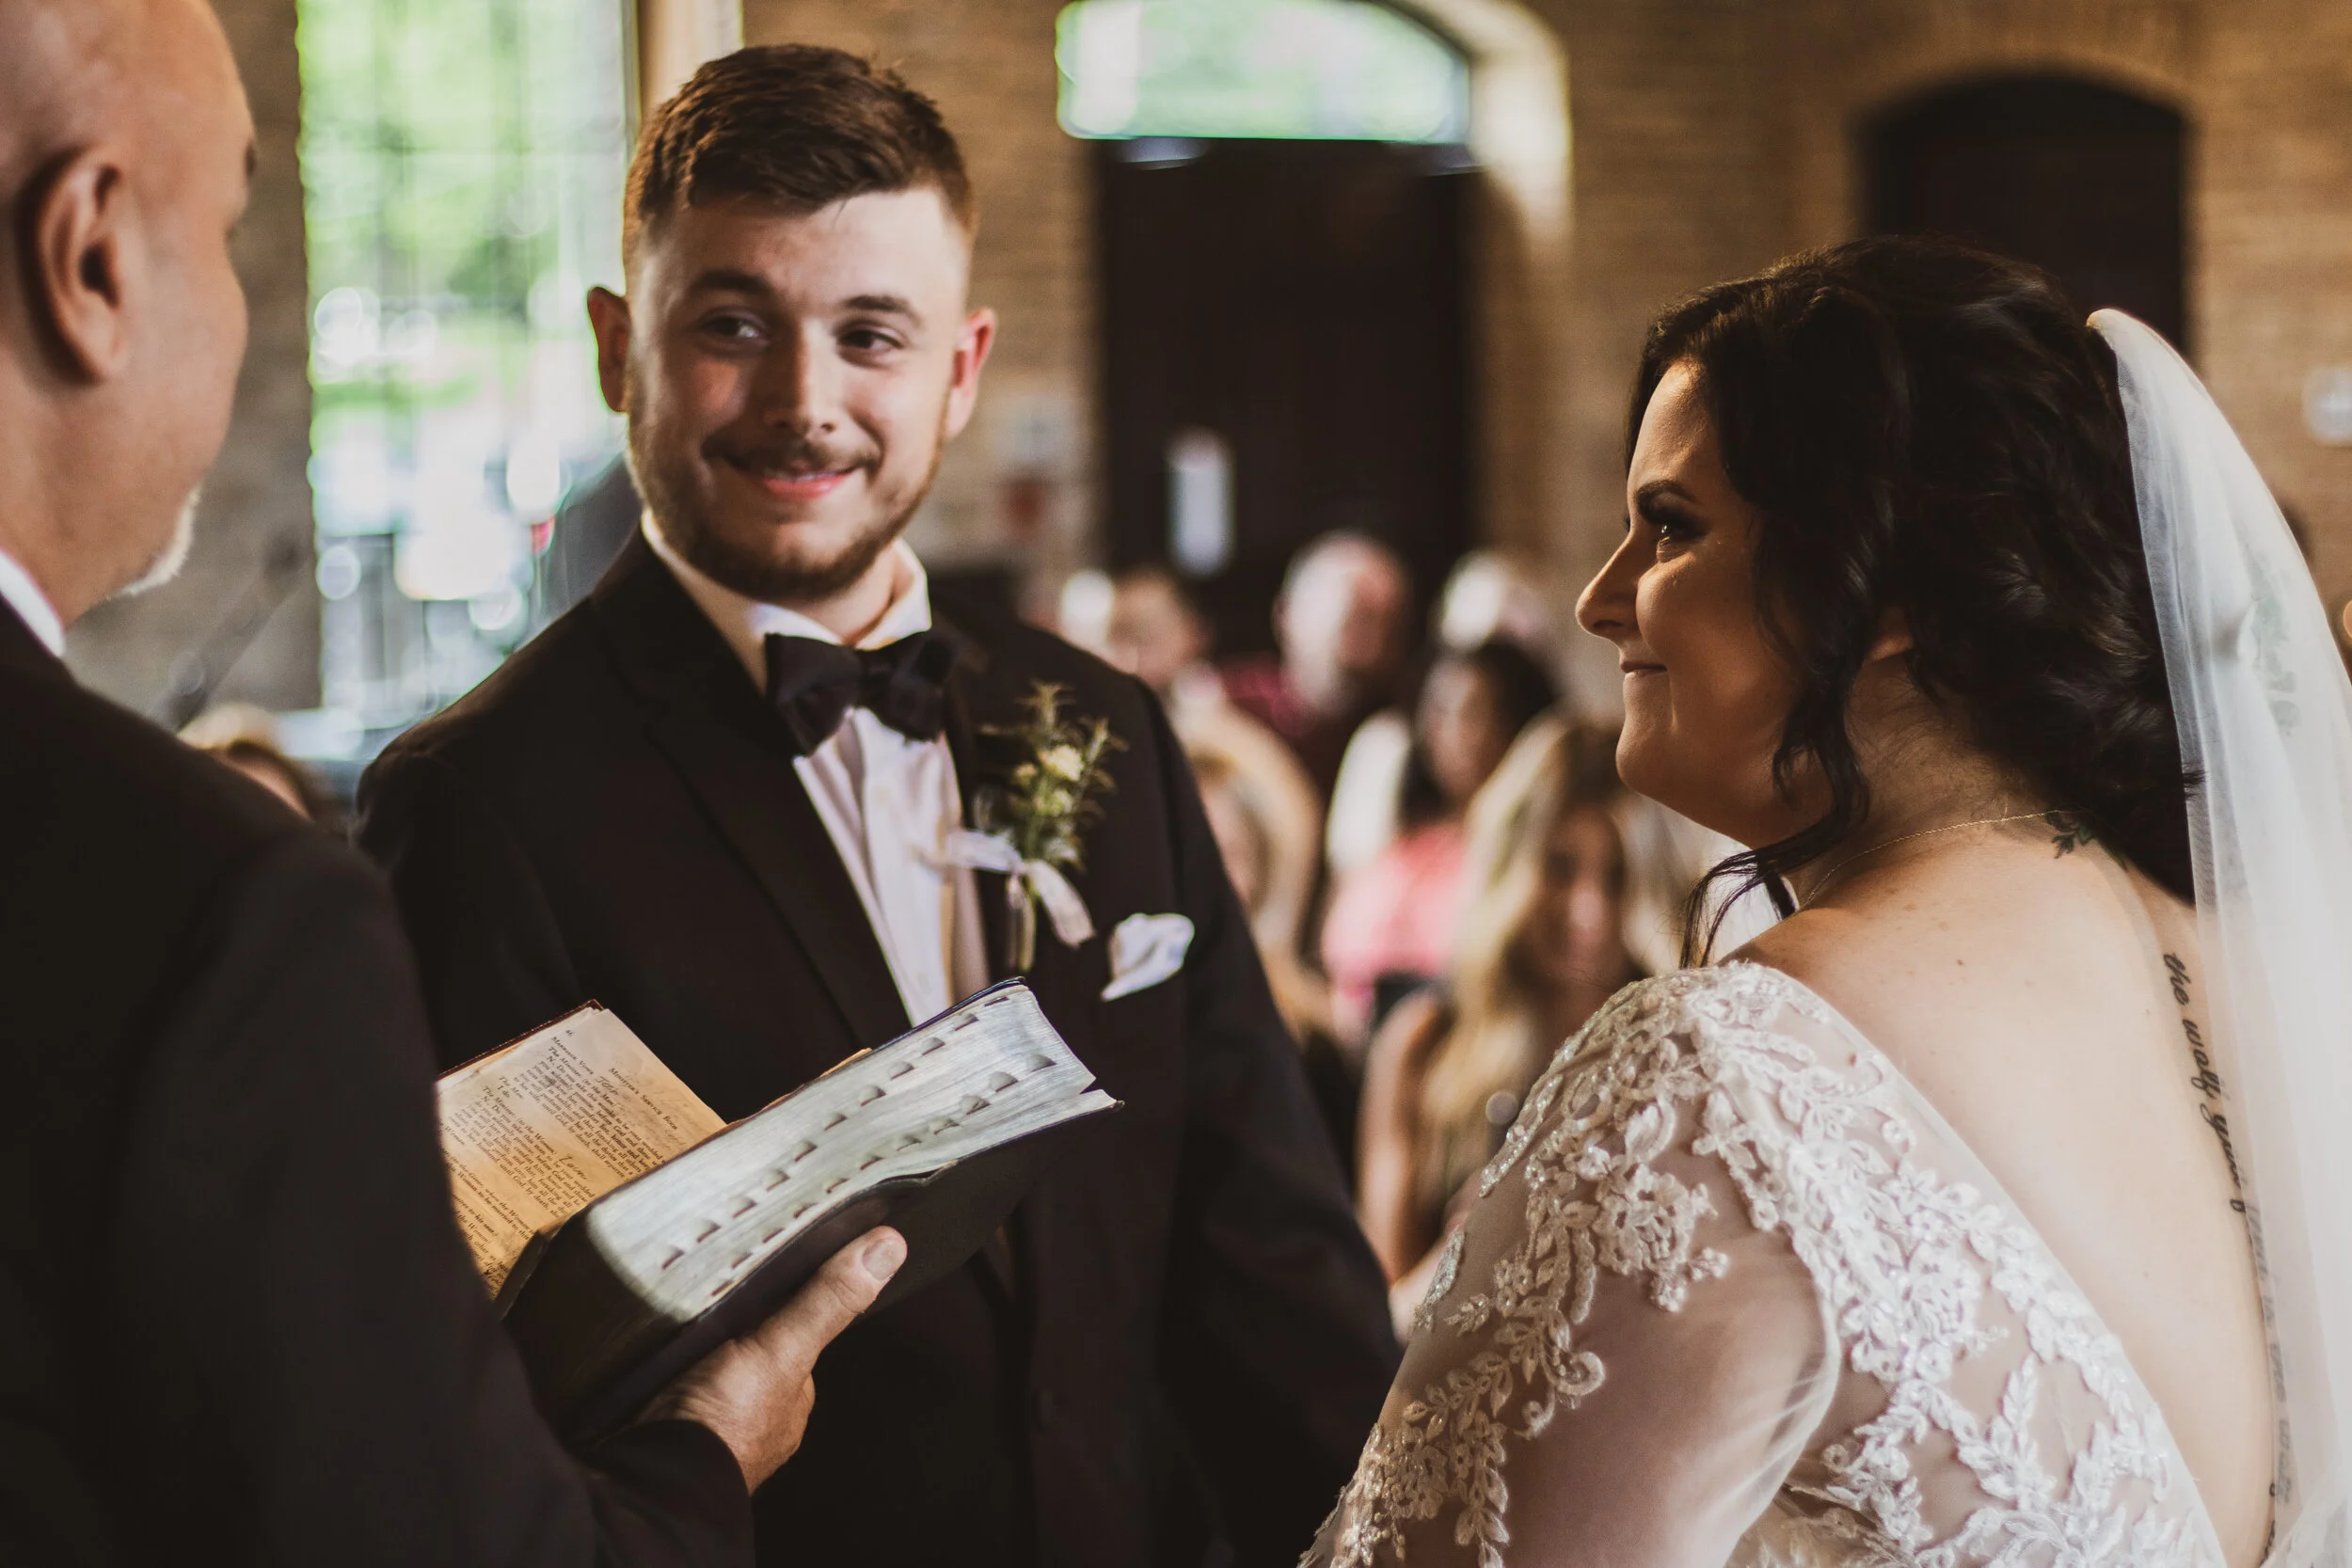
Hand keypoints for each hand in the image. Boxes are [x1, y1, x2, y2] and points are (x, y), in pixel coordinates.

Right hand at [643, 1226, 905, 1489]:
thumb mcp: (784, 1350)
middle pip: (749, 1350)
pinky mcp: (663, 1427)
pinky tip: (648, 1346)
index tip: (763, 1266)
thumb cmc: (728, 1422)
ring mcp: (708, 1424)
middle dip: (730, 1322)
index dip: (783, 1302)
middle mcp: (756, 1416)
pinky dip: (660, 1366)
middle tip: (708, 1281)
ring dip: (690, 1343)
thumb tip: (891, 1247)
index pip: (795, 1337)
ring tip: (672, 1306)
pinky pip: (666, 1383)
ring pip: (705, 1366)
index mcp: (790, 1399)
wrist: (657, 1481)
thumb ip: (827, 1302)